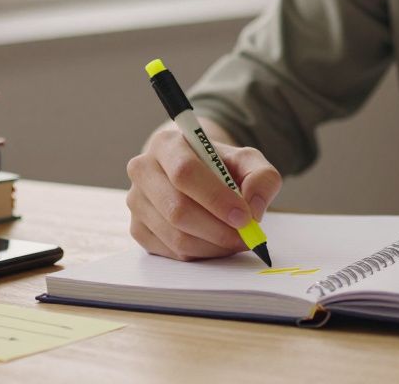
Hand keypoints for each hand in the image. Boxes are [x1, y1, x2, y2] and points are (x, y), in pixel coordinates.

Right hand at [125, 125, 282, 260]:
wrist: (196, 174)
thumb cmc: (219, 166)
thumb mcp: (248, 161)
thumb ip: (261, 177)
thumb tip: (253, 208)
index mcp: (167, 144)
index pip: (185, 173)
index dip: (216, 199)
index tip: (244, 217)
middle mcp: (143, 170)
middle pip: (178, 210)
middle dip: (219, 230)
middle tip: (246, 236)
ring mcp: (136, 201)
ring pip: (176, 236)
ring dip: (213, 245)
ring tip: (235, 239)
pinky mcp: (137, 228)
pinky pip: (171, 252)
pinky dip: (200, 254)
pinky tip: (215, 242)